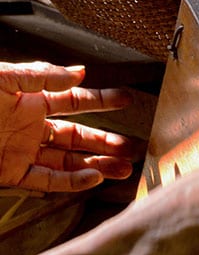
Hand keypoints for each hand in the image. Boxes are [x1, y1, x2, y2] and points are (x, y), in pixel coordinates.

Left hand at [0, 62, 136, 191]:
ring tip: (123, 167)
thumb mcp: (3, 77)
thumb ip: (42, 75)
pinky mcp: (10, 173)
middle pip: (77, 137)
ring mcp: (22, 151)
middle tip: (130, 146)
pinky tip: (94, 178)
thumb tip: (78, 73)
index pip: (73, 102)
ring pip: (68, 161)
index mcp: (28, 101)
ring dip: (98, 165)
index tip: (125, 99)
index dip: (101, 101)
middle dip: (106, 142)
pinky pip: (48, 180)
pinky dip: (73, 181)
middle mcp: (29, 127)